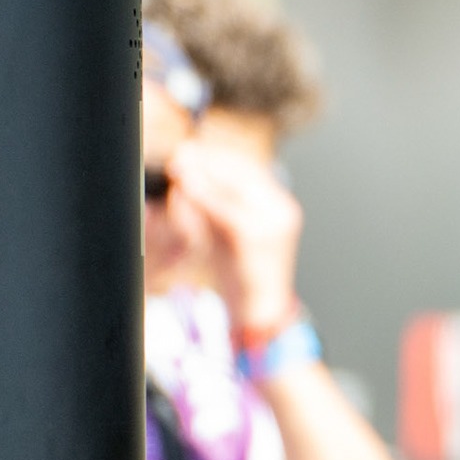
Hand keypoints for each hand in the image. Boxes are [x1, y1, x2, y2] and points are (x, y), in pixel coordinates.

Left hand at [165, 140, 302, 339]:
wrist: (260, 309)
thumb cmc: (240, 271)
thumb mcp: (224, 232)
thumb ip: (210, 206)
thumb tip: (184, 178)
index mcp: (275, 203)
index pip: (245, 168)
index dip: (215, 156)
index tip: (187, 150)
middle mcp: (280, 208)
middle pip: (243, 171)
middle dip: (208, 161)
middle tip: (178, 157)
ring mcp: (275, 221)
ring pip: (237, 186)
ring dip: (204, 175)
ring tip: (179, 169)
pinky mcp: (261, 236)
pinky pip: (229, 210)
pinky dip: (207, 198)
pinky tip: (187, 191)